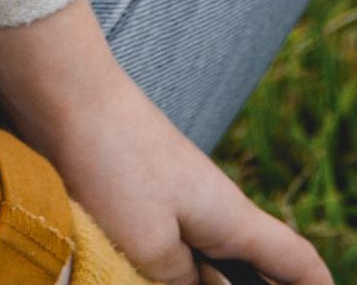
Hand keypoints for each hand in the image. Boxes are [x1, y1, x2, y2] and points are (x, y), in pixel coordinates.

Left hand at [0, 0, 327, 284]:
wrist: (62, 90)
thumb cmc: (111, 163)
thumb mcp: (149, 247)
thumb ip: (180, 281)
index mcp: (231, 218)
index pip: (294, 261)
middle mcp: (212, 208)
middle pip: (249, 267)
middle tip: (220, 284)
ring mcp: (174, 199)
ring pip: (200, 261)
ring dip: (195, 277)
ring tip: (147, 271)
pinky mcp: (137, 194)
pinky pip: (167, 247)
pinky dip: (165, 269)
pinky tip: (127, 272)